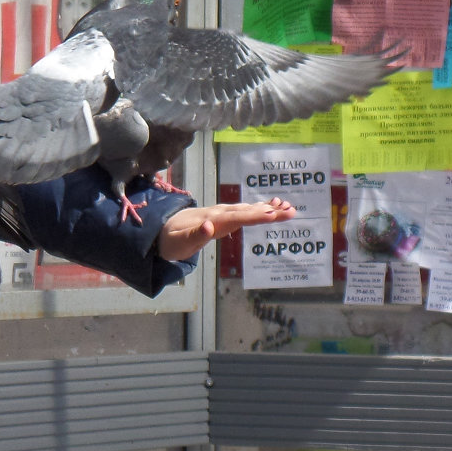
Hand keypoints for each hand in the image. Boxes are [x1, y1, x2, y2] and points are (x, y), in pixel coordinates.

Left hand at [157, 197, 294, 261]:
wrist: (160, 230)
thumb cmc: (170, 240)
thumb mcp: (179, 243)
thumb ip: (195, 236)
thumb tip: (210, 227)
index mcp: (210, 221)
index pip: (235, 217)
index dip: (254, 216)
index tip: (273, 214)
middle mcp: (217, 214)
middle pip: (246, 211)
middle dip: (268, 211)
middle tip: (291, 210)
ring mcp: (220, 214)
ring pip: (246, 209)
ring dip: (267, 208)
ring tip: (288, 208)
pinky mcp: (222, 217)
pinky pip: (243, 211)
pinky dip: (258, 209)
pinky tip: (272, 207)